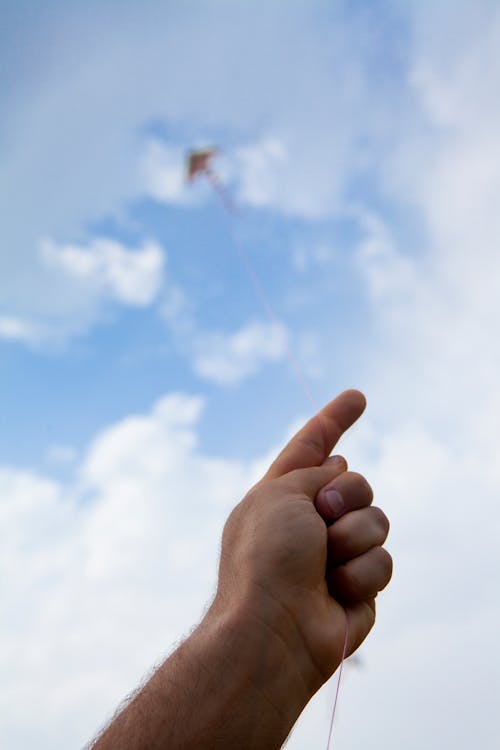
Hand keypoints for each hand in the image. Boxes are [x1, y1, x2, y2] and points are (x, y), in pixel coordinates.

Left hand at [212, 390, 391, 691]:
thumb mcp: (281, 492)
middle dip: (347, 494)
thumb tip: (338, 468)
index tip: (358, 397)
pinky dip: (360, 573)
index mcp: (281, 494)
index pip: (312, 446)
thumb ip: (315, 473)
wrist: (274, 627)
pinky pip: (383, 560)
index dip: (334, 420)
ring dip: (352, 536)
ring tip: (325, 563)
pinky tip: (335, 592)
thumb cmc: (266, 556)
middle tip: (322, 515)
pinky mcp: (359, 584)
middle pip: (356, 482)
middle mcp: (308, 520)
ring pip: (377, 519)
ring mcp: (335, 553)